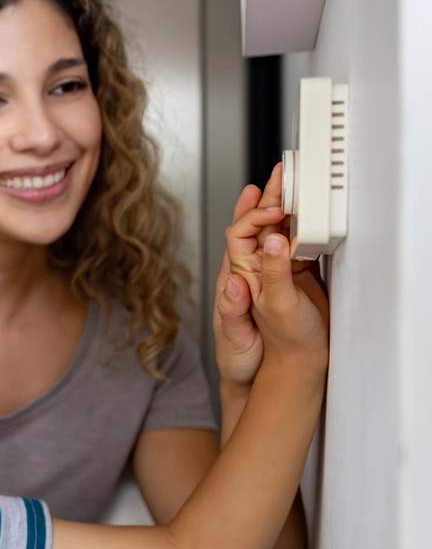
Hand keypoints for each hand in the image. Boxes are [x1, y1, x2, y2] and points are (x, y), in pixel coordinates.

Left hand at [214, 164, 286, 385]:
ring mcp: (273, 272)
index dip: (253, 219)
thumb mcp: (239, 333)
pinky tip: (310, 215)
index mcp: (236, 278)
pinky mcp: (293, 279)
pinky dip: (303, 228)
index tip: (273, 212)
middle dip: (266, 198)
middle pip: (256, 226)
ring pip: (277, 232)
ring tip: (292, 182)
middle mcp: (252, 270)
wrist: (269, 375)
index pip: (239, 236)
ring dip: (284, 207)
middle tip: (279, 173)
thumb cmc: (245, 357)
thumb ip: (237, 305)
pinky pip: (297, 246)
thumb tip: (238, 274)